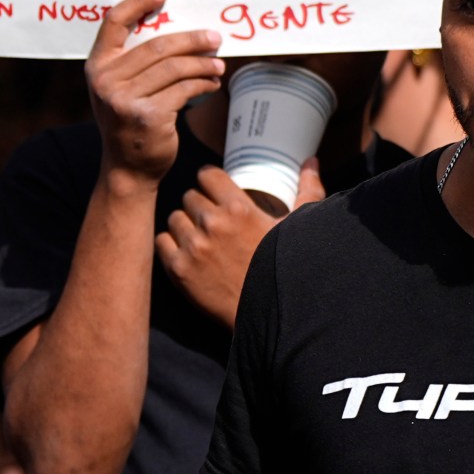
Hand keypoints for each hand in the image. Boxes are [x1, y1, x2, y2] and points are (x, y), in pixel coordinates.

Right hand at [87, 0, 224, 184]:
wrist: (127, 167)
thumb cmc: (129, 120)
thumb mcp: (119, 87)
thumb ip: (134, 60)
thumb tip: (181, 29)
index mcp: (97, 66)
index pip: (114, 22)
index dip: (139, 2)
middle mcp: (105, 81)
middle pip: (157, 45)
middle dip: (192, 40)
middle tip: (215, 39)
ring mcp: (124, 100)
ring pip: (175, 68)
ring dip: (203, 64)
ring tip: (218, 65)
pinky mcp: (147, 116)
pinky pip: (184, 89)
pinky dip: (203, 84)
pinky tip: (212, 84)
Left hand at [156, 160, 317, 325]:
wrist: (269, 312)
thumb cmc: (286, 268)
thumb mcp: (299, 226)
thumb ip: (307, 189)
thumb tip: (311, 162)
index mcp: (239, 208)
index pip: (207, 175)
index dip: (209, 180)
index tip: (212, 188)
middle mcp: (212, 224)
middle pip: (189, 197)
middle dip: (198, 204)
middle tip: (208, 217)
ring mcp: (193, 247)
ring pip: (174, 218)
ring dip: (184, 224)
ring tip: (197, 234)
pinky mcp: (179, 270)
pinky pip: (162, 242)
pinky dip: (170, 244)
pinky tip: (184, 250)